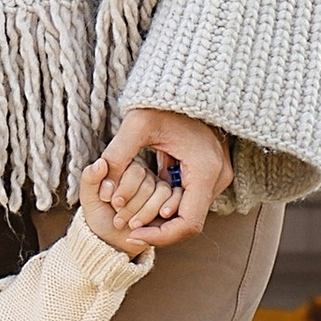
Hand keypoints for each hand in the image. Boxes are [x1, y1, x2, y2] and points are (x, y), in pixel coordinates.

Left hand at [91, 109, 231, 253]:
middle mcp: (218, 177)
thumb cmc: (164, 100)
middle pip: (189, 221)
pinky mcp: (211, 171)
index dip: (160, 236)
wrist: (188, 83)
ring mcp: (218, 175)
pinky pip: (190, 198)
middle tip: (126, 226)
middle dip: (158, 229)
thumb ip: (118, 154)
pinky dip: (168, 204)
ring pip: (190, 211)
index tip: (133, 234)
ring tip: (131, 214)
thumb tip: (102, 187)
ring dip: (162, 218)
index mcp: (205, 170)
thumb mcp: (137, 124)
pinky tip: (144, 201)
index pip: (188, 224)